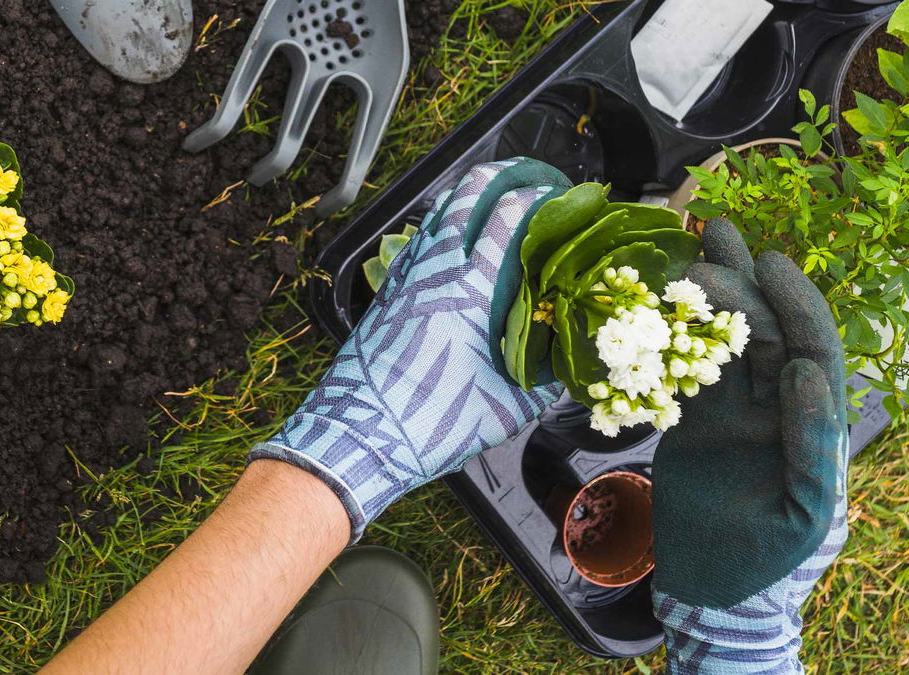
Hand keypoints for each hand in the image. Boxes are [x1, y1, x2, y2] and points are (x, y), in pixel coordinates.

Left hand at [251, 158, 571, 539]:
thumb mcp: (507, 408)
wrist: (358, 435)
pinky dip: (442, 225)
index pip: (509, 218)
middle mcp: (435, 271)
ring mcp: (406, 276)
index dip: (539, 197)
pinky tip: (454, 238)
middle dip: (504, 175)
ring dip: (469, 195)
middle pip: (469, 194)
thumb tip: (570, 359)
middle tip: (531, 176)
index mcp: (471, 291)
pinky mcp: (388, 291)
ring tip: (497, 194)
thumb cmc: (431, 424)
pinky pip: (419, 240)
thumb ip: (545, 379)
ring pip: (439, 213)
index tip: (565, 196)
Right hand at [651, 219, 848, 670]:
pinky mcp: (694, 424)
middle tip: (711, 242)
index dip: (795, 305)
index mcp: (810, 427)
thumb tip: (803, 374)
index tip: (769, 265)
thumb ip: (812, 444)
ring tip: (693, 246)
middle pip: (764, 335)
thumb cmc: (769, 561)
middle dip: (744, 286)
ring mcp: (733, 415)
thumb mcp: (804, 513)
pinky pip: (684, 373)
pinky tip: (659, 303)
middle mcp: (775, 411)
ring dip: (712, 297)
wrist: (715, 590)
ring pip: (724, 344)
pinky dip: (672, 338)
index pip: (810, 352)